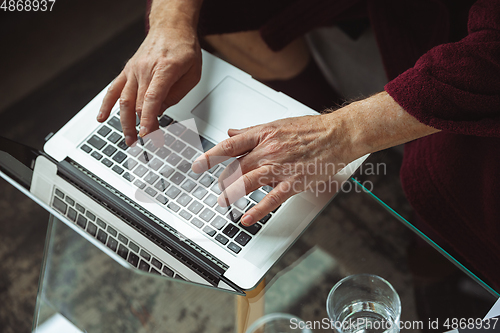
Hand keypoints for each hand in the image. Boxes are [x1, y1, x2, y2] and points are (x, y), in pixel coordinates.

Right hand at [97, 26, 201, 145]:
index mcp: (164, 69)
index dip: (149, 119)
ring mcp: (133, 70)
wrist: (171, 27)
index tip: (148, 134)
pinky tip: (102, 118)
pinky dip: (106, 105)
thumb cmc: (184, 48)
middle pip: (138, 104)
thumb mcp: (192, 73)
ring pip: (124, 100)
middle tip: (145, 144)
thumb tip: (160, 111)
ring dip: (124, 122)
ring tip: (128, 139)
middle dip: (140, 127)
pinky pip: (113, 89)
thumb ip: (177, 94)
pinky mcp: (127, 71)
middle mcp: (145, 69)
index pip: (152, 99)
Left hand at [191, 92, 439, 226]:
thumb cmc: (311, 129)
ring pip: (248, 181)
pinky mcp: (293, 181)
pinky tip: (247, 218)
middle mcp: (269, 149)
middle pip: (237, 167)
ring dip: (232, 194)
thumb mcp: (277, 124)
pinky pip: (272, 199)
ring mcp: (281, 166)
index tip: (198, 164)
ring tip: (223, 202)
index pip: (230, 145)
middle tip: (218, 188)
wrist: (338, 135)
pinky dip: (257, 210)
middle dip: (224, 180)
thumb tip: (231, 133)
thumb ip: (252, 132)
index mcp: (264, 134)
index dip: (210, 156)